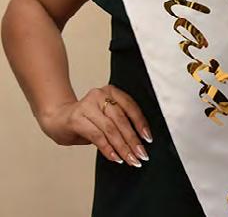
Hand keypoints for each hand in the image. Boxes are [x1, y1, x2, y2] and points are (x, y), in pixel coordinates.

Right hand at [38, 84, 152, 167]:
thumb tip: (138, 141)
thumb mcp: (104, 116)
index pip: (130, 106)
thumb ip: (119, 122)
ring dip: (122, 147)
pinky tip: (115, 157)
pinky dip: (108, 149)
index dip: (140, 123)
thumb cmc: (85, 119)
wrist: (56, 118)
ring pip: (110, 129)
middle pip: (121, 119)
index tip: (148, 139)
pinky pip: (97, 136)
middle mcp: (100, 95)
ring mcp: (87, 105)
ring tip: (130, 159)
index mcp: (110, 91)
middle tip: (141, 154)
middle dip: (133, 140)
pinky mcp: (77, 118)